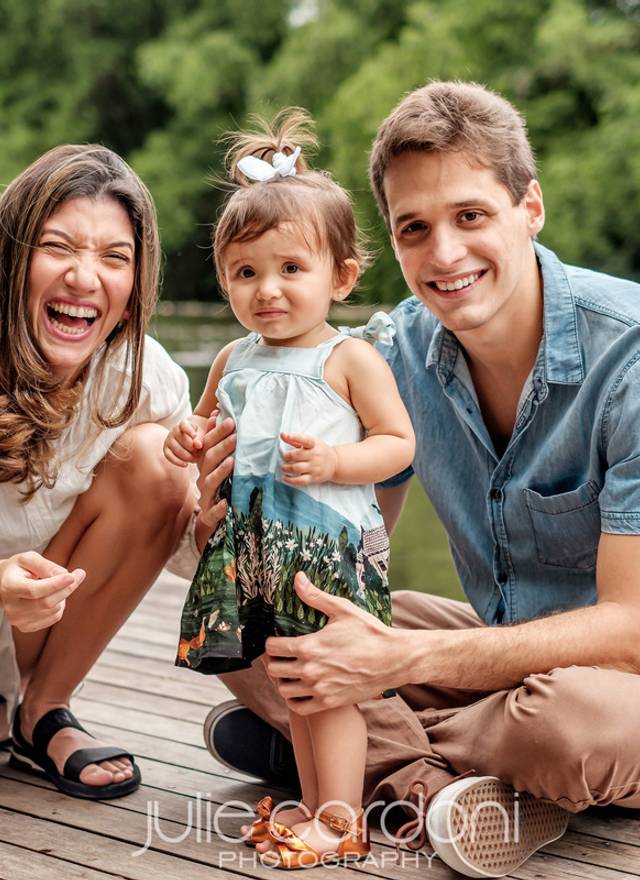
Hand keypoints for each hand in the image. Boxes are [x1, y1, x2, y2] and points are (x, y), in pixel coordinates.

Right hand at [0, 553, 84, 632]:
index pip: (34, 590)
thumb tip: (65, 574)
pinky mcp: (27, 627)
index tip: (72, 575)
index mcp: (9, 587)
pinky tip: (52, 596)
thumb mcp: (28, 558)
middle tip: (79, 574)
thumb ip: (45, 565)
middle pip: (47, 602)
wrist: (3, 585)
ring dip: (63, 596)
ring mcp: (18, 620)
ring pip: (54, 610)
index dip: (55, 584)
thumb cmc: (18, 569)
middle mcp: (12, 607)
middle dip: (67, 588)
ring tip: (54, 585)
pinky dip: (60, 606)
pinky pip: (54, 617)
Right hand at [163, 418, 204, 466]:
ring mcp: (169, 440)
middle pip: (182, 440)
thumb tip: (197, 445)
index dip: (189, 430)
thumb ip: (200, 439)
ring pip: (176, 449)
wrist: (194, 444)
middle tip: (199, 452)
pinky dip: (177, 462)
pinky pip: (169, 456)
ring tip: (196, 458)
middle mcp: (174, 430)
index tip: (195, 435)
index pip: (184, 425)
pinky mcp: (166, 450)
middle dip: (192, 448)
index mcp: (184, 424)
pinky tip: (186, 464)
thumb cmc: (200, 438)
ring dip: (187, 456)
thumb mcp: (202, 436)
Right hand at [195, 412, 235, 549]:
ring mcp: (205, 498)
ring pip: (209, 483)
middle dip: (223, 446)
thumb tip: (216, 414)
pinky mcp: (209, 516)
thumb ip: (219, 443)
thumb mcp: (221, 466)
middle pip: (209, 460)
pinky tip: (227, 503)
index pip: (209, 446)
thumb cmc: (220, 489)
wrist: (211, 522)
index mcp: (206, 467)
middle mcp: (203, 479)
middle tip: (237, 435)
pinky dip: (219, 508)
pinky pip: (212, 512)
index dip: (218, 433)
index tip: (231, 421)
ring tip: (232, 462)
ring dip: (221, 472)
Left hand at [263, 572, 401, 712]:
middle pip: (273, 670)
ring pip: (283, 690)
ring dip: (282, 680)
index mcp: (310, 646)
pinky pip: (298, 707)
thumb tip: (297, 578)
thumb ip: (315, 596)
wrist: (394, 659)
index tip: (278, 639)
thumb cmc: (369, 632)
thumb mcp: (342, 609)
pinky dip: (294, 698)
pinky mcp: (329, 702)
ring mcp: (319, 688)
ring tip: (290, 670)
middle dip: (274, 660)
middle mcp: (310, 670)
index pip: (271, 648)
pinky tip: (300, 688)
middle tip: (282, 655)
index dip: (271, 642)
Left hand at [280, 433, 338, 484]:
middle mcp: (315, 456)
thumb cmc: (319, 451)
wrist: (335, 463)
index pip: (305, 440)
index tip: (288, 436)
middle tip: (284, 457)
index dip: (296, 438)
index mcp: (314, 445)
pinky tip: (284, 478)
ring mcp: (314, 467)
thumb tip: (282, 435)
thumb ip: (295, 440)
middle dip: (287, 456)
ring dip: (286, 468)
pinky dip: (290, 480)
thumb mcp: (311, 442)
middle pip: (297, 455)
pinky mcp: (313, 478)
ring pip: (297, 468)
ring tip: (284, 467)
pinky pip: (300, 481)